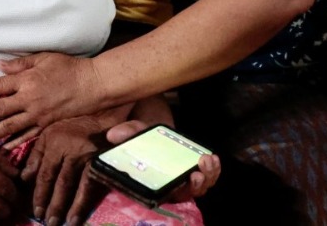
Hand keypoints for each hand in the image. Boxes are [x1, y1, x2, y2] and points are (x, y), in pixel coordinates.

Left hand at [0, 53, 100, 141]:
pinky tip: (0, 148)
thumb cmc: (69, 67)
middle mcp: (29, 99)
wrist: (93, 85)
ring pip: (9, 127)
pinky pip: (26, 135)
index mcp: (27, 81)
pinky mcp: (46, 124)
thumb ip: (20, 64)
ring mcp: (37, 115)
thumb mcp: (44, 58)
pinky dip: (12, 143)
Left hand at [22, 116, 112, 225]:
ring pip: (75, 185)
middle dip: (53, 204)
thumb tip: (24, 178)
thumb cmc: (71, 125)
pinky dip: (84, 202)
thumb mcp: (49, 134)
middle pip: (60, 182)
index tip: (35, 210)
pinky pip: (92, 184)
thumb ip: (37, 155)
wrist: (102, 114)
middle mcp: (71, 150)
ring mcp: (88, 156)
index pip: (45, 173)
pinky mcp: (102, 160)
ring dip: (68, 207)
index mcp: (55, 143)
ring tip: (63, 223)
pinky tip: (78, 216)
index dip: (40, 193)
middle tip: (47, 222)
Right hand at [105, 121, 221, 200]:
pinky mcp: (197, 171)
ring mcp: (186, 180)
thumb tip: (113, 135)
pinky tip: (213, 157)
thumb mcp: (135, 133)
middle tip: (198, 171)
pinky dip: (214, 169)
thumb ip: (127, 134)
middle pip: (189, 193)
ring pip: (202, 186)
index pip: (168, 194)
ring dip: (208, 175)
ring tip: (207, 159)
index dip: (179, 191)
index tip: (186, 179)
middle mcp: (173, 186)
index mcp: (156, 183)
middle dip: (197, 184)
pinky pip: (209, 176)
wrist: (156, 132)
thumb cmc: (144, 139)